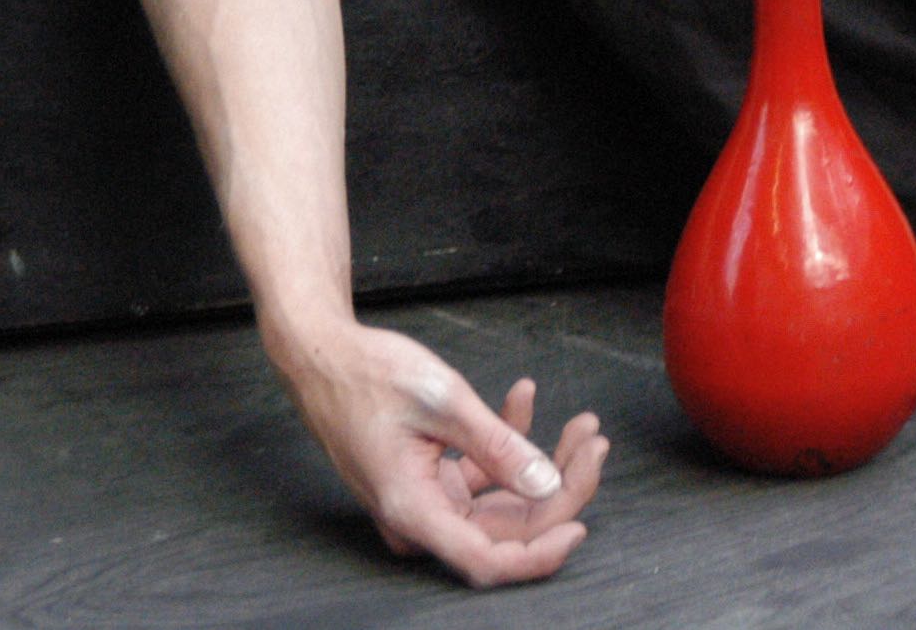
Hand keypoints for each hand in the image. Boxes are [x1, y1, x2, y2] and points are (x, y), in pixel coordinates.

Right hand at [268, 319, 607, 586]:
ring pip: (501, 501)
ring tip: (579, 422)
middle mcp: (418, 516)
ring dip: (543, 462)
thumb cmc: (369, 375)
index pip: (486, 560)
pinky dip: (508, 443)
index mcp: (413, 510)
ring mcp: (424, 500)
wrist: (323, 356)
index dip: (538, 554)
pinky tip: (524, 398)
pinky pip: (482, 477)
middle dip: (559, 486)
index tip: (579, 528)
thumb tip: (547, 484)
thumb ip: (498, 446)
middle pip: (505, 527)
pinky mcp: (429, 481)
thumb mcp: (444, 403)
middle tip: (592, 438)